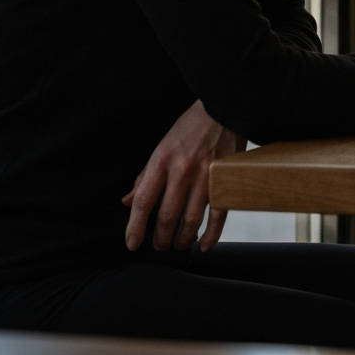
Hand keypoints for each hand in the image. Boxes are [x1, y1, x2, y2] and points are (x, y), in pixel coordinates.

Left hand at [122, 100, 246, 252]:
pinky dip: (211, 233)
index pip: (144, 201)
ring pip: (191, 219)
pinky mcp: (225, 179)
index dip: (135, 227)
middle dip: (161, 238)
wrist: (224, 108)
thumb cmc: (191, 126)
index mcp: (163, 160)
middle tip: (160, 245)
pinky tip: (204, 244)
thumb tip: (129, 201)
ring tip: (180, 244)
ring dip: (183, 239)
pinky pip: (219, 214)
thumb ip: (146, 175)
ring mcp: (206, 176)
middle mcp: (183, 170)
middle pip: (167, 216)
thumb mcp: (163, 145)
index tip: (132, 244)